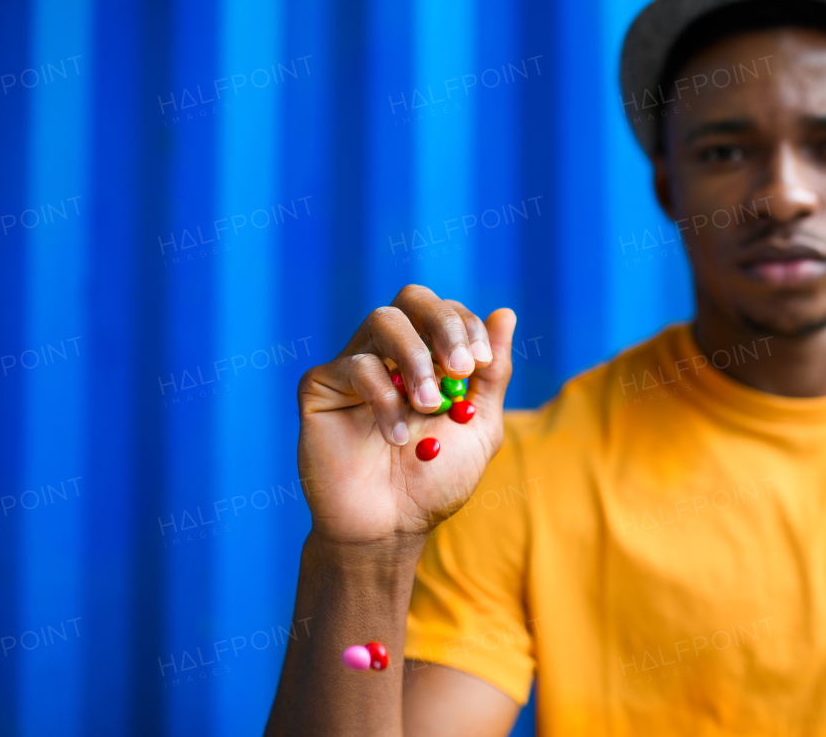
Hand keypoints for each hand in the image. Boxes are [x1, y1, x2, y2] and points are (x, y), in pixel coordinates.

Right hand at [296, 285, 514, 541]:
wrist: (391, 528)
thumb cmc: (435, 480)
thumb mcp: (480, 425)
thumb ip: (492, 373)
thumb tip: (505, 313)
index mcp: (429, 356)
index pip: (447, 311)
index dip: (466, 326)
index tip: (479, 365)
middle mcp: (389, 352)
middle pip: (412, 298)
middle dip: (443, 324)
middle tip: (459, 369)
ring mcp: (354, 366)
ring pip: (382, 320)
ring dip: (416, 358)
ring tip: (428, 406)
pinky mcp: (320, 388)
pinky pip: (353, 366)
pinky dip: (383, 398)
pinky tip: (395, 436)